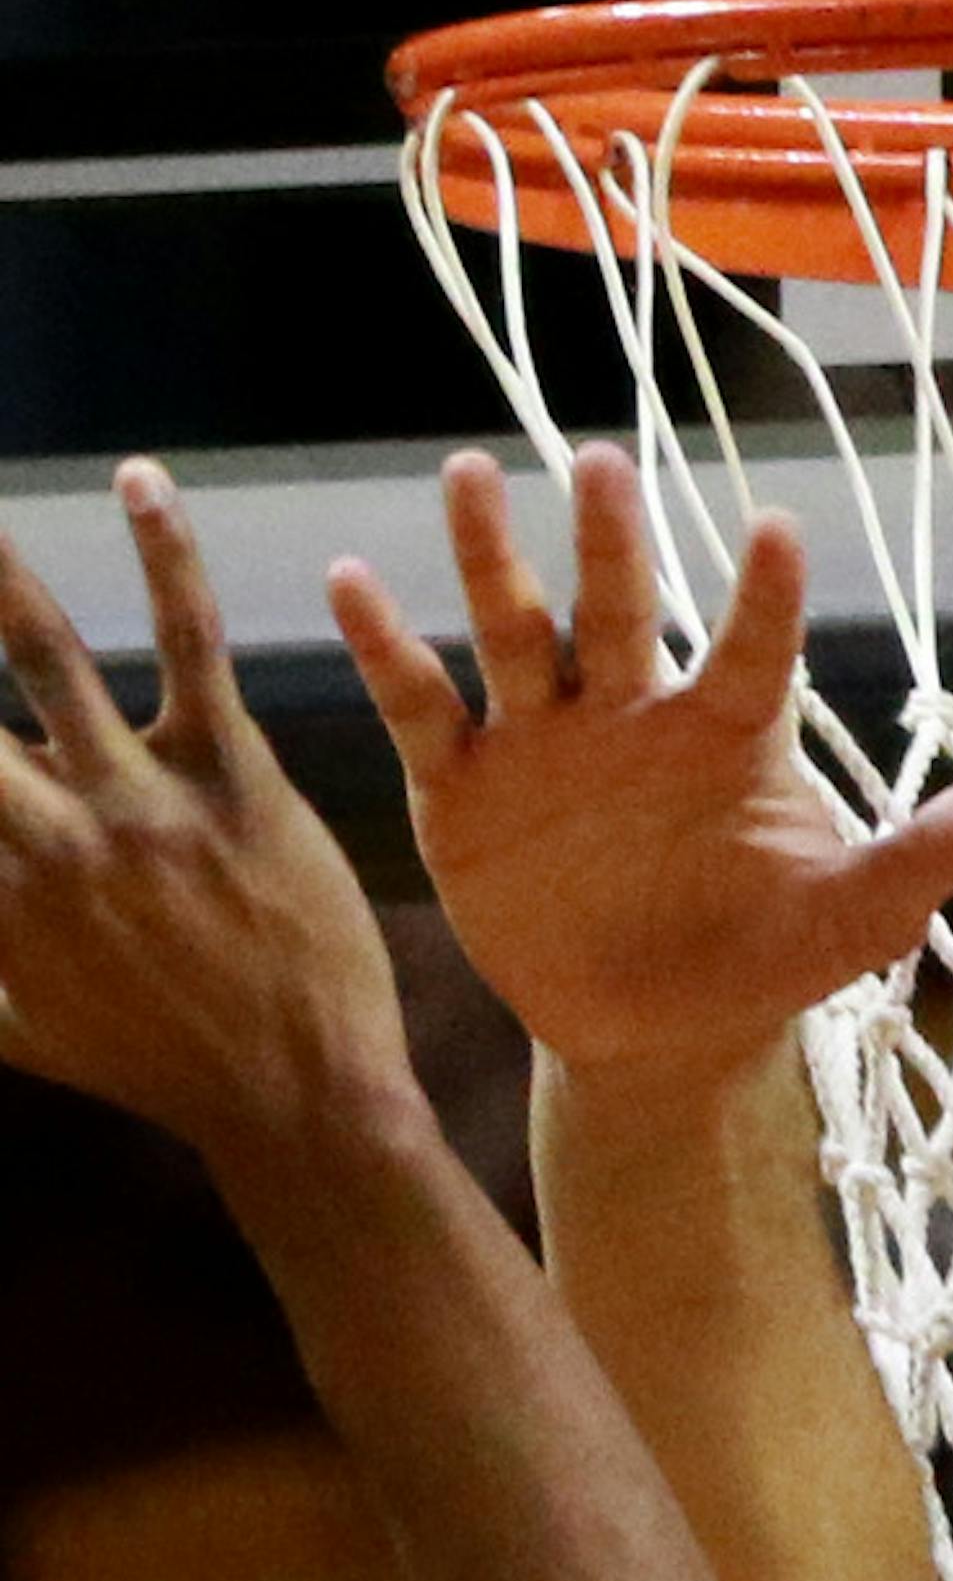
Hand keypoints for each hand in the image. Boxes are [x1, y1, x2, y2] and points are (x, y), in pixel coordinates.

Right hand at [0, 470, 417, 1173]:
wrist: (295, 1097)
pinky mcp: (228, 774)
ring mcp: (136, 801)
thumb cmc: (155, 1064)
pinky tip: (142, 483)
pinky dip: (165, 554)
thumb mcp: (20, 1027)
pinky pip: (192, 642)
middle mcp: (47, 839)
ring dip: (0, 572)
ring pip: (46, 654)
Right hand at [328, 448, 952, 1084]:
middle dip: (611, 543)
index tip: (774, 534)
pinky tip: (353, 582)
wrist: (653, 1037)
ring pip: (515, 630)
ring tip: (472, 474)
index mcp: (730, 728)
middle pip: (619, 610)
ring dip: (492, 558)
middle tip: (602, 459)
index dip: (760, 598)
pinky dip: (386, 648)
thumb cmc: (763, 956)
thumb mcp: (857, 915)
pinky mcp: (465, 786)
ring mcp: (544, 739)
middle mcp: (633, 709)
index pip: (751, 646)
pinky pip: (424, 705)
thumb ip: (940, 848)